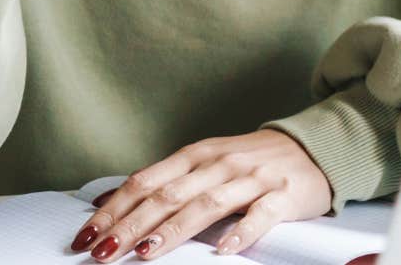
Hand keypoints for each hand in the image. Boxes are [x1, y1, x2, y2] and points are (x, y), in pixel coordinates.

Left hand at [70, 129, 332, 260]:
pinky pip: (260, 216)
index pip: (145, 182)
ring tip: (145, 251)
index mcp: (195, 155)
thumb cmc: (250, 161)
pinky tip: (223, 250)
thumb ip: (163, 180)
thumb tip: (109, 199)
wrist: (312, 148)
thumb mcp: (204, 162)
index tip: (87, 234)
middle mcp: (219, 164)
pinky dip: (241, 232)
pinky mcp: (283, 195)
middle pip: (167, 195)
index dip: (114, 208)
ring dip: (173, 229)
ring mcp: (251, 179)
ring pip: (206, 204)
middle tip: (102, 251)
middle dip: (130, 225)